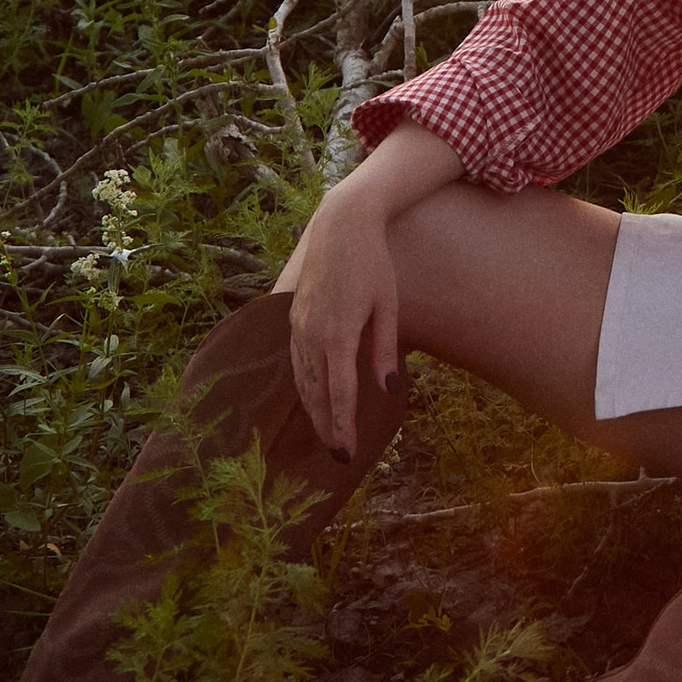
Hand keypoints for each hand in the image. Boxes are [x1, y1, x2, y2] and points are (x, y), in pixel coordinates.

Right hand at [280, 187, 400, 460]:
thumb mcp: (388, 306)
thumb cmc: (373, 264)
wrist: (341, 225)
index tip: (347, 454)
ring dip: (311, 411)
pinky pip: (295, 361)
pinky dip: (301, 385)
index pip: (340, 394)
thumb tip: (389, 389)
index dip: (343, 426)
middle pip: (315, 394)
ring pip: (301, 380)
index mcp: (339, 335)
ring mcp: (297, 325)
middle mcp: (312, 334)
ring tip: (325, 434)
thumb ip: (384, 350)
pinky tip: (310, 398)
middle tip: (337, 456)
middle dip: (326, 427)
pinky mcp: (292, 316)